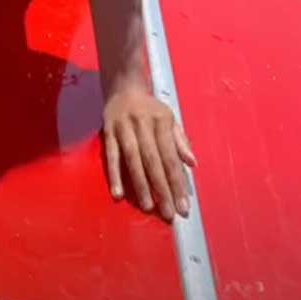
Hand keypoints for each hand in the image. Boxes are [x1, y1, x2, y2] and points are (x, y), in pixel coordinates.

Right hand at [102, 81, 196, 222]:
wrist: (123, 86)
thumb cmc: (150, 108)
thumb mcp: (169, 118)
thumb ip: (180, 141)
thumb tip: (192, 163)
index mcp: (161, 121)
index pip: (171, 157)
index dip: (177, 182)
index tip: (183, 206)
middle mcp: (143, 124)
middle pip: (153, 161)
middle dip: (162, 189)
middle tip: (169, 214)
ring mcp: (124, 128)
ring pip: (133, 160)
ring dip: (141, 185)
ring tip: (148, 207)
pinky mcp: (108, 131)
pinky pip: (111, 156)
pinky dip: (114, 175)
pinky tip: (118, 194)